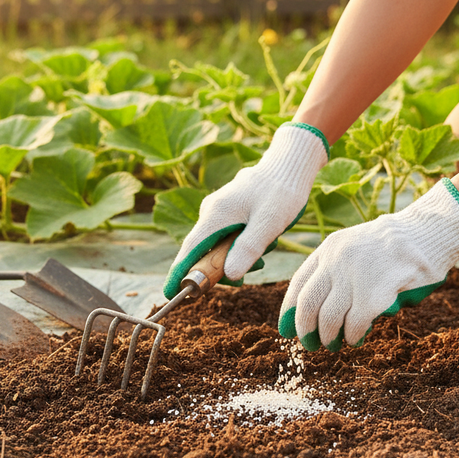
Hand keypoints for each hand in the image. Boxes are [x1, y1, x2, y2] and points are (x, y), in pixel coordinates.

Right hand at [163, 122, 328, 298]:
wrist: (289, 165)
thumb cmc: (281, 192)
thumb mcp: (269, 223)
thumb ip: (248, 249)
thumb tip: (229, 275)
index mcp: (215, 214)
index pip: (190, 249)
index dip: (179, 273)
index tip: (169, 292)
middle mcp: (210, 212)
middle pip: (203, 251)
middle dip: (219, 269)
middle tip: (246, 277)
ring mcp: (218, 211)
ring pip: (217, 245)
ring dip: (236, 257)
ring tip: (265, 252)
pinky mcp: (227, 211)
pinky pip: (225, 237)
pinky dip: (239, 246)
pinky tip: (262, 242)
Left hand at [279, 179, 458, 350]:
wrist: (425, 233)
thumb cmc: (390, 244)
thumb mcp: (351, 245)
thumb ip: (332, 267)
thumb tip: (315, 306)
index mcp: (327, 249)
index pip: (297, 285)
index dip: (289, 311)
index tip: (286, 329)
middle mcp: (335, 262)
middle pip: (307, 305)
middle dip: (304, 329)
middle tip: (309, 344)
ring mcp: (354, 277)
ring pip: (328, 318)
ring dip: (328, 337)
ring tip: (334, 344)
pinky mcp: (375, 293)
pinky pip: (354, 324)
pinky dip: (352, 336)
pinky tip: (355, 339)